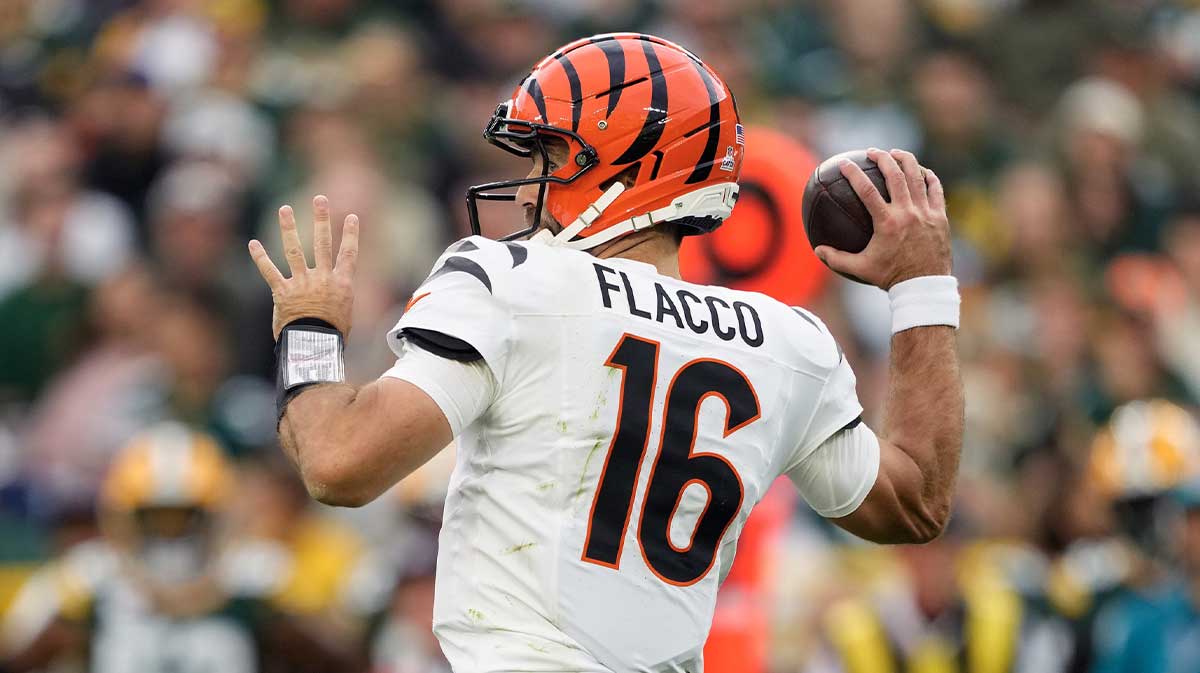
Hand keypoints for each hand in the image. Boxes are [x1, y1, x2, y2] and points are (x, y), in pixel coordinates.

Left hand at [249, 195, 358, 339]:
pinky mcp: (282, 292)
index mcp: (342, 283)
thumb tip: (340, 299)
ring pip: (295, 250)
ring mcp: (302, 283)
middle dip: (321, 219)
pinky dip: (260, 257)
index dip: (350, 234)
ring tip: (285, 209)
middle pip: (322, 243)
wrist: (314, 345)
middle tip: (319, 199)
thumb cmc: (332, 335)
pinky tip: (253, 244)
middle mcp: (322, 278)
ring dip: (289, 228)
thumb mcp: (346, 315)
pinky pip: (270, 271)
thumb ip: (341, 299)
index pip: (348, 253)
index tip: (350, 216)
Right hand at [814, 148, 951, 289]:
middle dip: (882, 158)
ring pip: (917, 177)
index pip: (867, 190)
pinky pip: (936, 189)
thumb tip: (817, 250)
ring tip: (896, 154)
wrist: (924, 286)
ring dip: (905, 161)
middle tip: (872, 152)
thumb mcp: (861, 269)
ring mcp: (926, 213)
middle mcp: (907, 213)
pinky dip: (928, 177)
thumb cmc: (891, 277)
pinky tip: (921, 171)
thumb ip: (837, 259)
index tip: (845, 163)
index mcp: (887, 223)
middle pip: (895, 175)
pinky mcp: (940, 217)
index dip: (854, 174)